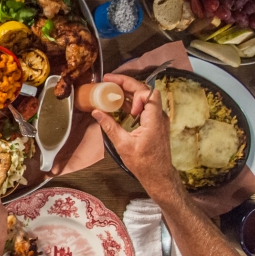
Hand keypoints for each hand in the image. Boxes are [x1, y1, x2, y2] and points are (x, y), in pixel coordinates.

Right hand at [92, 73, 178, 195]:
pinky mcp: (154, 123)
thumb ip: (109, 126)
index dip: (133, 92)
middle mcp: (158, 115)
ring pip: (144, 97)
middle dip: (126, 83)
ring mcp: (157, 118)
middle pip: (145, 90)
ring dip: (128, 92)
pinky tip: (118, 104)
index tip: (122, 102)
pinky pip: (143, 106)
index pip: (148, 93)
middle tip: (108, 79)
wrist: (158, 175)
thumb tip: (96, 112)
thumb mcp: (123, 145)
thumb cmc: (143, 163)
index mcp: (153, 119)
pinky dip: (130, 102)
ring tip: (110, 89)